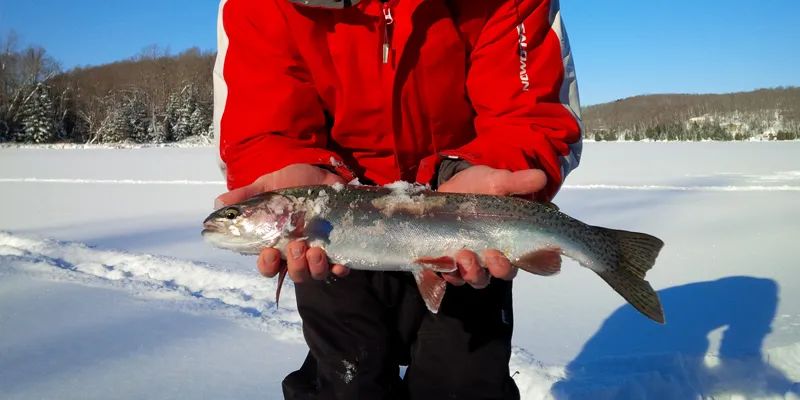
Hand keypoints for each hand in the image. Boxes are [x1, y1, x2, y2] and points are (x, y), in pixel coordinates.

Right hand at [215, 164, 349, 282]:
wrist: (324, 172)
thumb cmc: (294, 182)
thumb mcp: (268, 185)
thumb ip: (247, 196)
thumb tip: (219, 203)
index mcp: (278, 242)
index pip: (269, 266)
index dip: (268, 266)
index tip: (270, 254)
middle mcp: (298, 251)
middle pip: (294, 274)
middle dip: (295, 266)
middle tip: (297, 245)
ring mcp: (320, 251)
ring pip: (316, 274)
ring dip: (315, 267)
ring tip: (316, 250)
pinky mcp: (340, 248)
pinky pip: (341, 267)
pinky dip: (340, 268)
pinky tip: (339, 262)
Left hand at [438, 165, 546, 287]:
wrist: (448, 187)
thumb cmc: (479, 187)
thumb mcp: (497, 181)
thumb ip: (517, 182)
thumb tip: (541, 178)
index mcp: (512, 240)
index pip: (527, 260)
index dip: (529, 263)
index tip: (521, 254)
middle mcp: (494, 256)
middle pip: (502, 273)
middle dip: (498, 268)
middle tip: (491, 254)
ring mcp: (472, 261)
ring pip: (476, 278)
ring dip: (472, 272)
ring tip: (465, 256)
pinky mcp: (449, 262)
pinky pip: (450, 275)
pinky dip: (448, 272)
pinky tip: (444, 261)